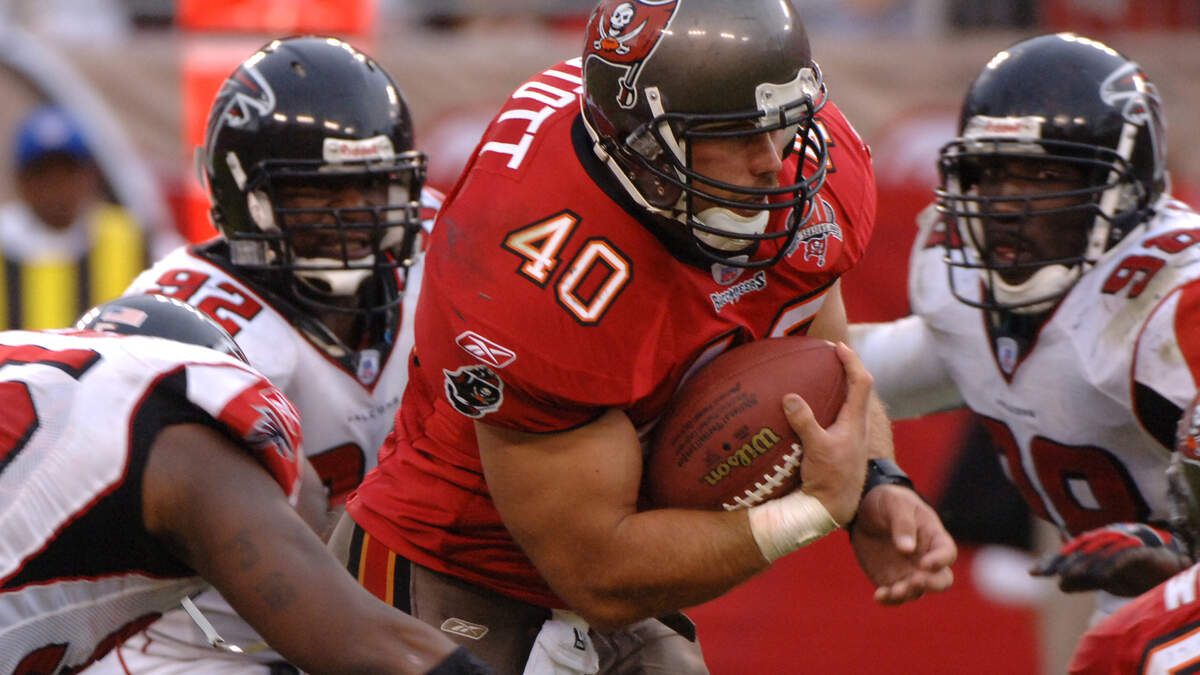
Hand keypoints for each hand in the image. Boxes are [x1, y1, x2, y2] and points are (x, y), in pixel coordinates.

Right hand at [790, 342, 872, 525]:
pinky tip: (804, 410)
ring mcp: (849, 437)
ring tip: (820, 376)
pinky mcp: (839, 446)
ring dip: (838, 387)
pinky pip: (836, 418)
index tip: (838, 346)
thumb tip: (790, 397)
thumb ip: (804, 422)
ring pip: (849, 403)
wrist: (834, 508)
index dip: (852, 361)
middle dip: (847, 369)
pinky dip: (825, 406)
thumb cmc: (830, 479)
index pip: (861, 382)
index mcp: (856, 422)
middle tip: (830, 356)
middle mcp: (857, 426)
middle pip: (859, 389)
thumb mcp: (816, 449)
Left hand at [849, 484, 956, 604]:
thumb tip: (907, 549)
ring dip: (907, 593)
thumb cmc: (888, 501)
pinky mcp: (890, 579)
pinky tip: (878, 596)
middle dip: (931, 584)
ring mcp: (909, 571)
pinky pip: (894, 595)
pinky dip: (888, 599)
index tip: (924, 563)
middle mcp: (926, 559)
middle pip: (940, 580)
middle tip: (915, 580)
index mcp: (934, 537)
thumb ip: (903, 524)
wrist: (863, 508)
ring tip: (892, 591)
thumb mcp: (894, 503)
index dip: (940, 561)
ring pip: (916, 591)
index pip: (947, 553)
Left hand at [1030, 522, 1191, 596]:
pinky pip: (1125, 557)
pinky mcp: (1141, 551)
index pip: (1067, 555)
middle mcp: (1104, 544)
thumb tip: (1060, 586)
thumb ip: (1083, 581)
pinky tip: (1102, 577)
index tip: (1033, 572)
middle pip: (1079, 551)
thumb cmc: (1130, 571)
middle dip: (1062, 561)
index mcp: (1092, 549)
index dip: (1050, 562)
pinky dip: (1113, 565)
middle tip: (1047, 573)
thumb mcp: (1103, 579)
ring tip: (1067, 575)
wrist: (1165, 567)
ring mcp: (1121, 545)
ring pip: (1099, 553)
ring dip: (1083, 564)